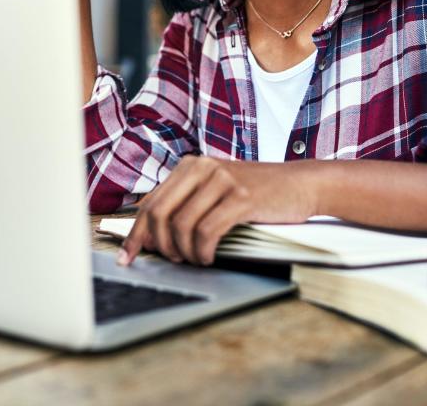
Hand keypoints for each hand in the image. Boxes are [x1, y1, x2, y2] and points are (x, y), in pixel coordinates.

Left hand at [117, 156, 316, 266]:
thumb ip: (187, 203)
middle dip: (159, 245)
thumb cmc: (257, 192)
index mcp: (190, 165)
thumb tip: (152, 235)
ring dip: (185, 252)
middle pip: (159, 214)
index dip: (135, 233)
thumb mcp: (216, 189)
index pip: (150, 203)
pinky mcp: (240, 197)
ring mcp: (221, 180)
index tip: (127, 256)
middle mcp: (202, 167)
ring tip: (195, 259)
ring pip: (181, 225)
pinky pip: (207, 231)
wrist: (300, 183)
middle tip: (172, 260)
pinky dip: (203, 251)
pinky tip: (209, 257)